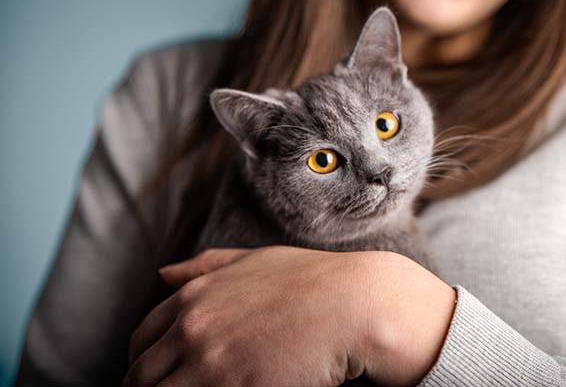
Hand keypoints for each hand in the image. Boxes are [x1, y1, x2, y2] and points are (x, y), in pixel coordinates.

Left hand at [123, 246, 455, 386]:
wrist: (354, 303)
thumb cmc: (312, 280)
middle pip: (143, 377)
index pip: (142, 341)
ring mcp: (209, 362)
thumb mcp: (254, 260)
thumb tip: (164, 273)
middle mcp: (192, 328)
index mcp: (193, 297)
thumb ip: (206, 266)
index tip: (157, 377)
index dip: (144, 364)